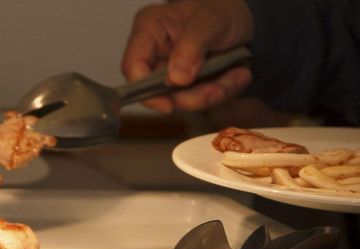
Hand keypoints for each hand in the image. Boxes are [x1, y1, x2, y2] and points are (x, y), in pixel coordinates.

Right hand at [122, 0, 253, 112]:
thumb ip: (192, 45)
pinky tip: (238, 74)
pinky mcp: (188, 87)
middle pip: (158, 92)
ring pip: (182, 101)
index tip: (169, 103)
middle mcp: (155, 55)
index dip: (146, 89)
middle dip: (191, 95)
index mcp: (150, 30)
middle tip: (218, 88)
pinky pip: (201, 101)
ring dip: (212, 93)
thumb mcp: (211, 20)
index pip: (133, 67)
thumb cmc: (223, 11)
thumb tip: (175, 78)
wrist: (249, 20)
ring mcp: (171, 74)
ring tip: (238, 74)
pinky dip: (223, 91)